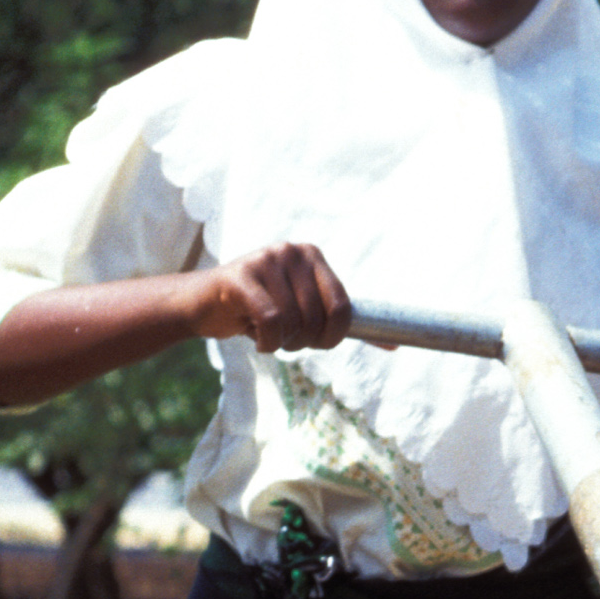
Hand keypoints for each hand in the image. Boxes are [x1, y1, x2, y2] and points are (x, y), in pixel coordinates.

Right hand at [192, 243, 351, 353]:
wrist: (203, 305)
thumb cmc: (258, 310)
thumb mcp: (305, 311)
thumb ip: (344, 324)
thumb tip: (396, 346)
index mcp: (312, 256)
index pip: (342, 306)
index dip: (333, 336)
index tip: (317, 344)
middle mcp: (291, 251)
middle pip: (317, 317)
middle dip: (304, 342)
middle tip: (285, 340)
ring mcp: (265, 260)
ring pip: (293, 322)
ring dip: (282, 343)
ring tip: (268, 336)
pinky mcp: (239, 276)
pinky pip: (270, 321)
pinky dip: (268, 342)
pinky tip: (258, 340)